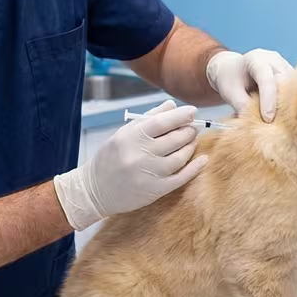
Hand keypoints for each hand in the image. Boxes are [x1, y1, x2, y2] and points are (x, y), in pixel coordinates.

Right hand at [52, 100, 208, 230]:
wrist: (94, 190)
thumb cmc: (110, 158)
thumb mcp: (124, 133)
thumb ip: (149, 118)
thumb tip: (173, 105)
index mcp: (131, 136)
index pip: (162, 122)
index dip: (181, 116)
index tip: (192, 111)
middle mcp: (139, 154)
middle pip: (174, 139)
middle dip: (188, 131)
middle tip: (193, 127)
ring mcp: (148, 174)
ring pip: (180, 157)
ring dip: (190, 147)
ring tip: (192, 141)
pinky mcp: (154, 190)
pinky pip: (180, 178)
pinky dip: (194, 168)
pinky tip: (202, 159)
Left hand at [205, 49, 294, 121]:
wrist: (232, 69)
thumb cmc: (229, 80)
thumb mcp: (230, 94)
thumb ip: (242, 107)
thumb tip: (256, 126)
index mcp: (256, 59)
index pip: (267, 80)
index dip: (268, 101)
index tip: (267, 119)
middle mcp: (273, 59)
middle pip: (284, 82)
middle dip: (281, 104)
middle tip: (277, 125)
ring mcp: (284, 65)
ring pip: (293, 87)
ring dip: (288, 105)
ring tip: (282, 122)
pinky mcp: (290, 74)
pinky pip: (294, 90)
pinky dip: (290, 103)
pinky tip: (286, 117)